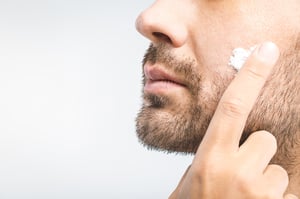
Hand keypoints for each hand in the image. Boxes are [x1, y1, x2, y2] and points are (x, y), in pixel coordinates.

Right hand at [169, 42, 297, 198]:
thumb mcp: (193, 176)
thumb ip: (213, 154)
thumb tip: (231, 138)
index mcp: (210, 156)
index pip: (233, 105)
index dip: (250, 75)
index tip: (265, 51)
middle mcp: (235, 170)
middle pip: (264, 140)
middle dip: (256, 153)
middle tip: (238, 175)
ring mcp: (258, 191)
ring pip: (277, 168)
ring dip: (265, 179)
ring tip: (243, 197)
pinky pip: (286, 190)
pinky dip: (273, 198)